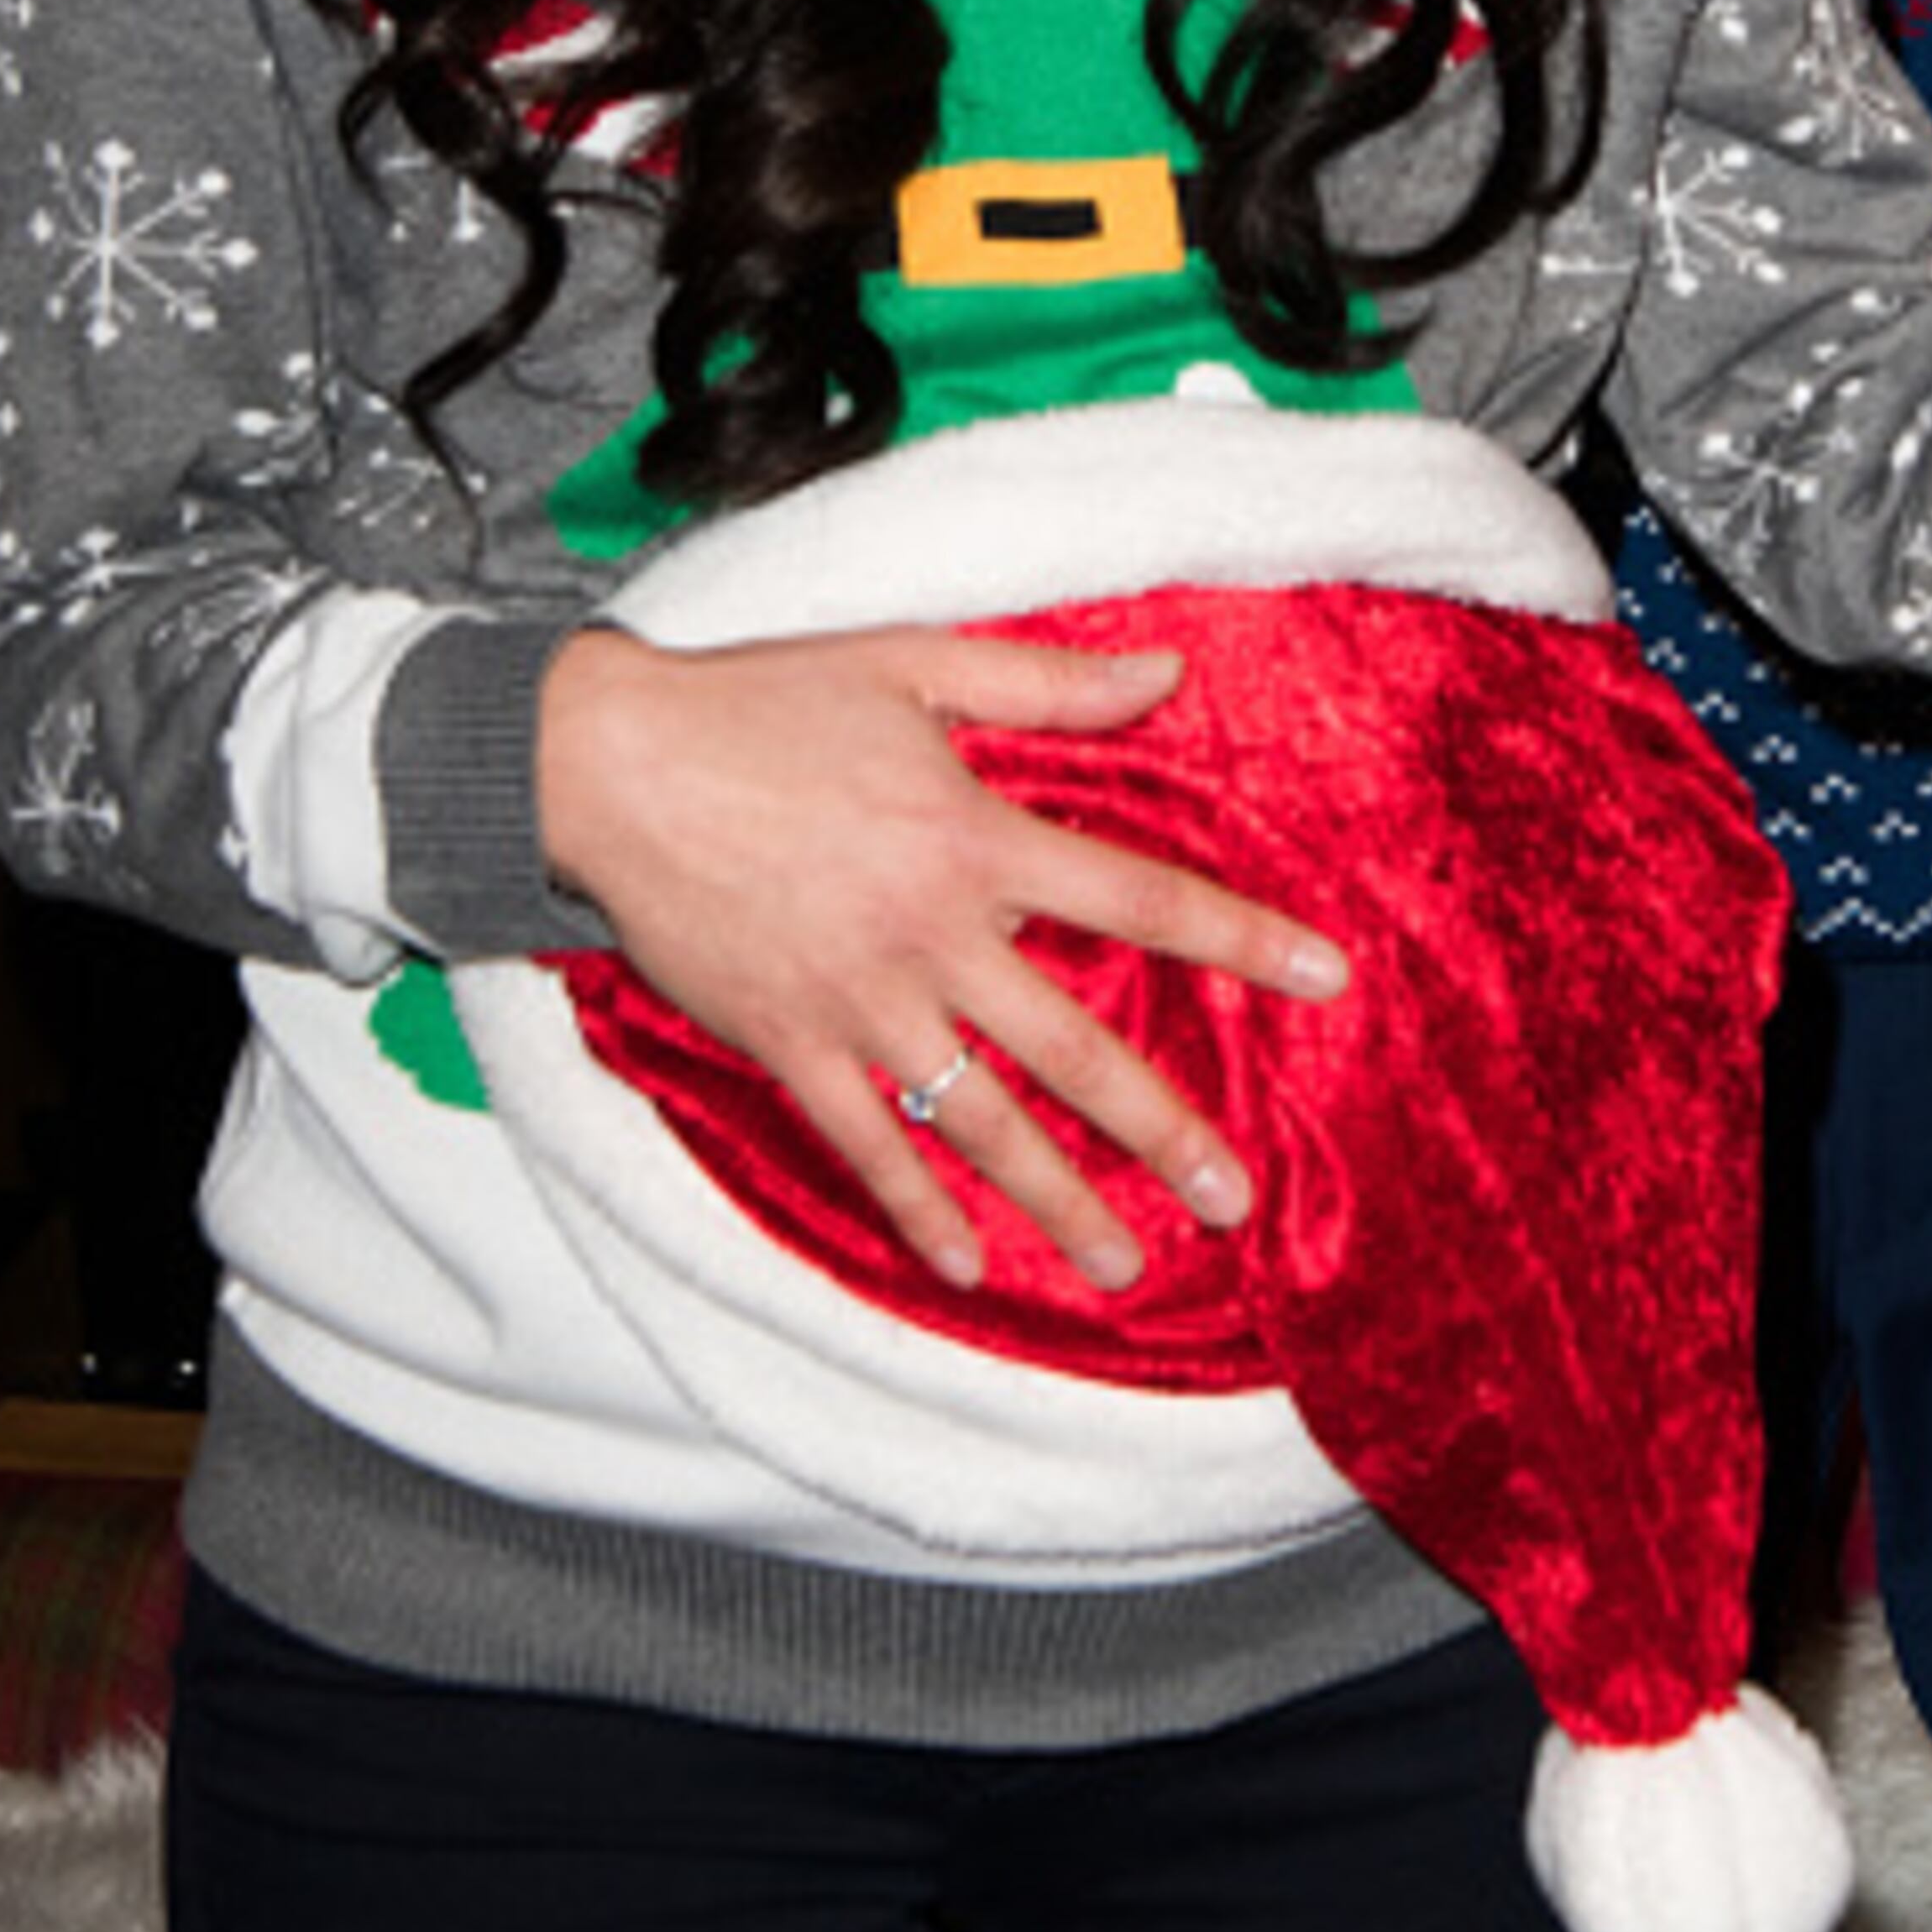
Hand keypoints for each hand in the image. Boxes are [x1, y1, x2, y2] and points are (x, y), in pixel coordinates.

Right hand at [536, 619, 1347, 1294]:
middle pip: (1075, 1049)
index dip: (1240, 939)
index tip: (1326, 978)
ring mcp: (859, 1002)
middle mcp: (932, 935)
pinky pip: (869, 1146)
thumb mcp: (913, 663)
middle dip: (1163, 1131)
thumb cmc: (762, 703)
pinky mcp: (789, 1043)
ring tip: (1126, 1266)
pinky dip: (919, 1211)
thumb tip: (1168, 675)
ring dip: (1057, 1201)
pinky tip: (971, 1268)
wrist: (605, 765)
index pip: (1139, 897)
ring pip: (982, 1121)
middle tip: (1235, 1198)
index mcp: (975, 835)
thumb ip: (1046, 681)